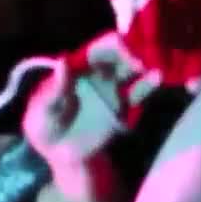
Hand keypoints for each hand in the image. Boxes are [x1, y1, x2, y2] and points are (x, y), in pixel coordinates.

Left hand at [23, 33, 161, 166]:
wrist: (64, 157)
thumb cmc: (46, 128)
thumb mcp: (43, 111)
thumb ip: (55, 89)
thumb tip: (63, 60)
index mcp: (79, 67)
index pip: (100, 48)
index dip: (115, 44)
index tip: (127, 50)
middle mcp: (101, 71)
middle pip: (123, 54)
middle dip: (136, 51)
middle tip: (143, 60)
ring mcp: (115, 87)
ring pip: (134, 69)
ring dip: (146, 64)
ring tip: (155, 67)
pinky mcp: (125, 105)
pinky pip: (139, 91)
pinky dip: (149, 84)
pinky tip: (157, 78)